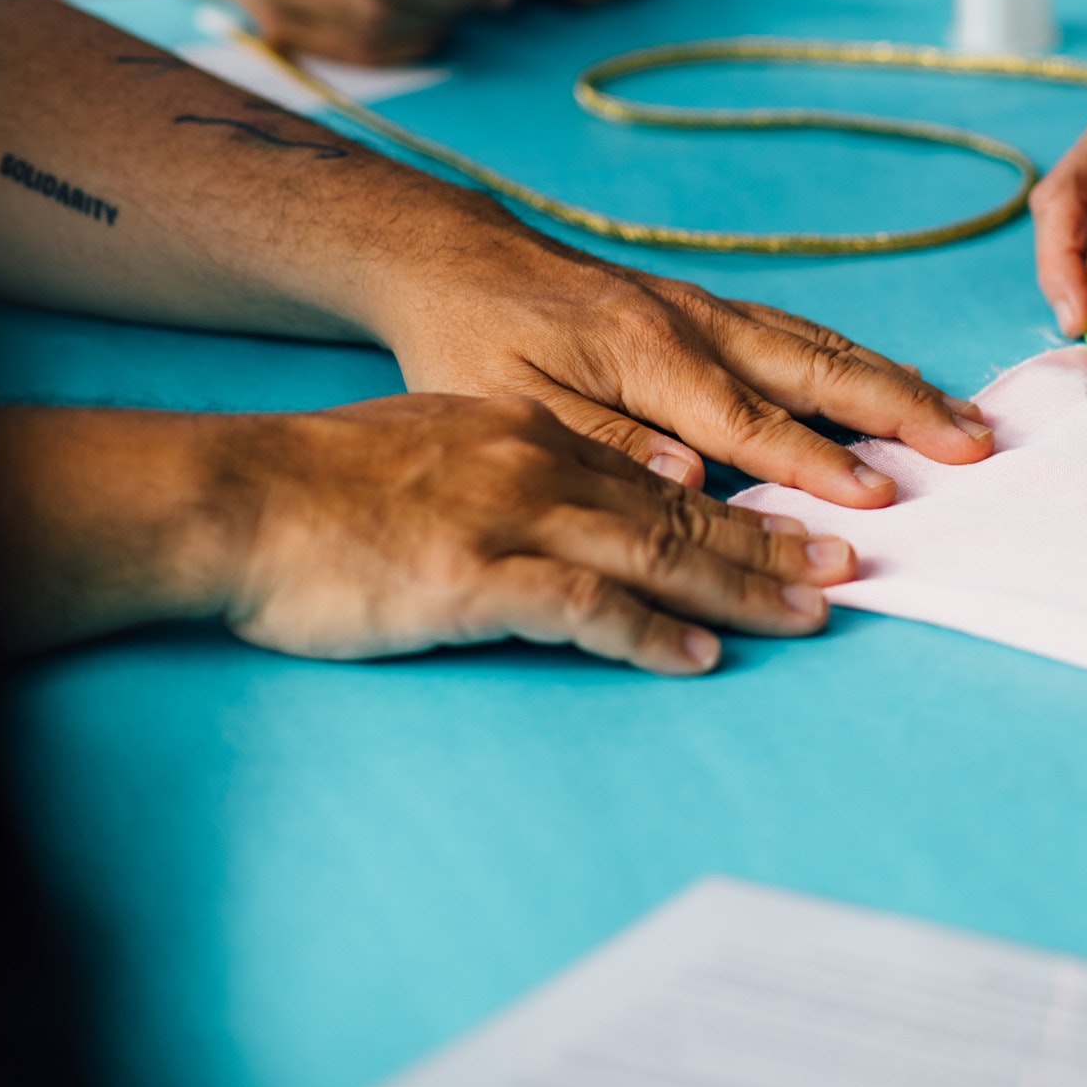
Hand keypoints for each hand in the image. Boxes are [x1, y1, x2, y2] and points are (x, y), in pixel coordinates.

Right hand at [220, 395, 853, 674]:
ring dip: (742, 585)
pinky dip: (648, 632)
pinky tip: (696, 656)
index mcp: (534, 430)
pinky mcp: (474, 575)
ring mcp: (510, 516)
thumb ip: (520, 468)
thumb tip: (593, 498)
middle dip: (775, 541)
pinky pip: (584, 605)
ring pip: (655, 550)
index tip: (810, 521)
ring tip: (812, 612)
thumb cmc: (326, 486)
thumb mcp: (441, 448)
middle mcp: (539, 462)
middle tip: (851, 565)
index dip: (746, 501)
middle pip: (684, 507)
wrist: (235, 496)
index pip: (664, 471)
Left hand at [372, 231, 993, 506]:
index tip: (885, 495)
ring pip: (822, 346)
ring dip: (897, 384)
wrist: (455, 260)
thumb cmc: (472, 341)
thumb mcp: (509, 403)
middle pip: (817, 370)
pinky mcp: (709, 309)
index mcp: (649, 355)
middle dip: (903, 410)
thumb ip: (604, 441)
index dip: (820, 462)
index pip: (752, 423)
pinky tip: (895, 381)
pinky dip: (860, 359)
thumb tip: (690, 481)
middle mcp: (695, 324)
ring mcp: (709, 311)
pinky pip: (802, 333)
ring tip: (963, 417)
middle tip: (974, 444)